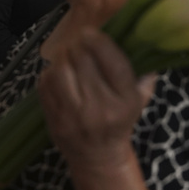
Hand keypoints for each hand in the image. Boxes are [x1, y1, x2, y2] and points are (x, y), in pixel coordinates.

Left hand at [38, 28, 155, 168]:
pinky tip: (59, 73)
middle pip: (82, 61)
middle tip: (78, 42)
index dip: (98, 41)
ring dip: (63, 57)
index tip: (90, 32)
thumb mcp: (139, 100)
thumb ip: (143, 73)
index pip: (112, 62)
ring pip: (61, 70)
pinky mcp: (54, 120)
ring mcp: (74, 117)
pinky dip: (50, 72)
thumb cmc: (120, 121)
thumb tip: (143, 40)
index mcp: (125, 102)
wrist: (98, 157)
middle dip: (78, 46)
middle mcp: (100, 109)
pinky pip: (46, 84)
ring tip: (68, 55)